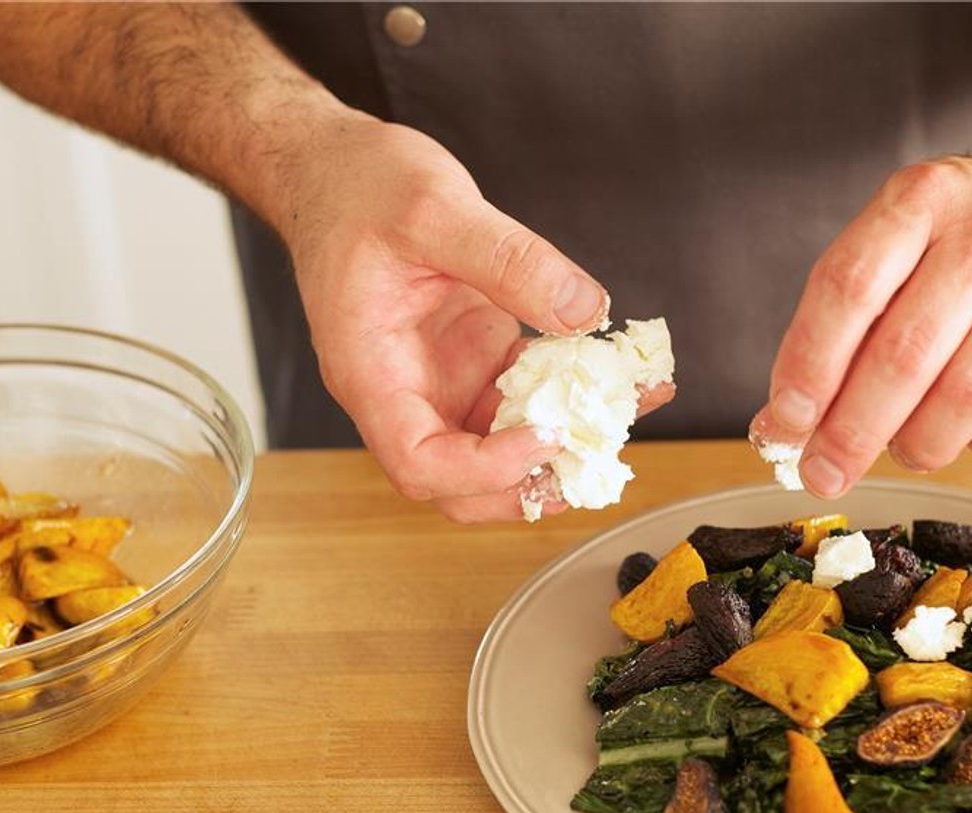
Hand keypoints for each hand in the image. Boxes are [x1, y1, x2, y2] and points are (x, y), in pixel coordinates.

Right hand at [268, 110, 667, 521]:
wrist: (337, 168)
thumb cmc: (356, 188)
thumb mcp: (433, 208)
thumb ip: (508, 259)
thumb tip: (583, 310)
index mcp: (371, 373)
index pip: (420, 463)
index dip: (484, 470)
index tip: (544, 435)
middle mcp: (404, 392)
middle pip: (461, 484)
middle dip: (532, 482)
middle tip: (600, 449)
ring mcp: (441, 381)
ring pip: (502, 447)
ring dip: (568, 438)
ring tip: (634, 400)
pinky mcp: (473, 360)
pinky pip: (526, 398)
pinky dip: (572, 392)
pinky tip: (624, 370)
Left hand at [750, 153, 971, 497]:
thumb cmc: (964, 238)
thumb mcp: (892, 248)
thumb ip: (834, 328)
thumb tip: (779, 427)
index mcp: (921, 199)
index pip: (848, 289)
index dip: (807, 367)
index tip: (783, 423)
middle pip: (903, 355)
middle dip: (849, 432)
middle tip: (822, 473)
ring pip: (966, 398)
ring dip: (917, 446)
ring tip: (903, 447)